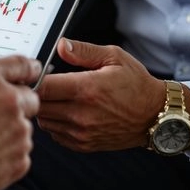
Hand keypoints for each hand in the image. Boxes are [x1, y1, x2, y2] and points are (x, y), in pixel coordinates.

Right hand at [0, 55, 40, 189]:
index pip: (19, 63)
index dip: (25, 68)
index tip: (26, 72)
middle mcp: (5, 100)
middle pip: (28, 95)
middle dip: (17, 103)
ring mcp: (16, 130)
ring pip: (25, 126)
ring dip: (11, 130)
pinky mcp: (19, 158)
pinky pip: (22, 154)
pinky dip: (9, 155)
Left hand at [34, 38, 166, 151]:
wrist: (155, 116)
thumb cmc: (136, 84)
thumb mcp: (113, 57)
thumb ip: (83, 51)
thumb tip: (61, 45)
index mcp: (87, 89)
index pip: (43, 87)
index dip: (33, 78)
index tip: (35, 72)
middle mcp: (82, 114)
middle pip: (39, 105)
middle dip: (36, 93)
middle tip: (43, 82)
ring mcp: (82, 132)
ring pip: (44, 121)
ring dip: (44, 108)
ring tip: (56, 96)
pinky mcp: (84, 145)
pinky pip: (55, 135)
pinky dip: (55, 123)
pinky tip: (65, 111)